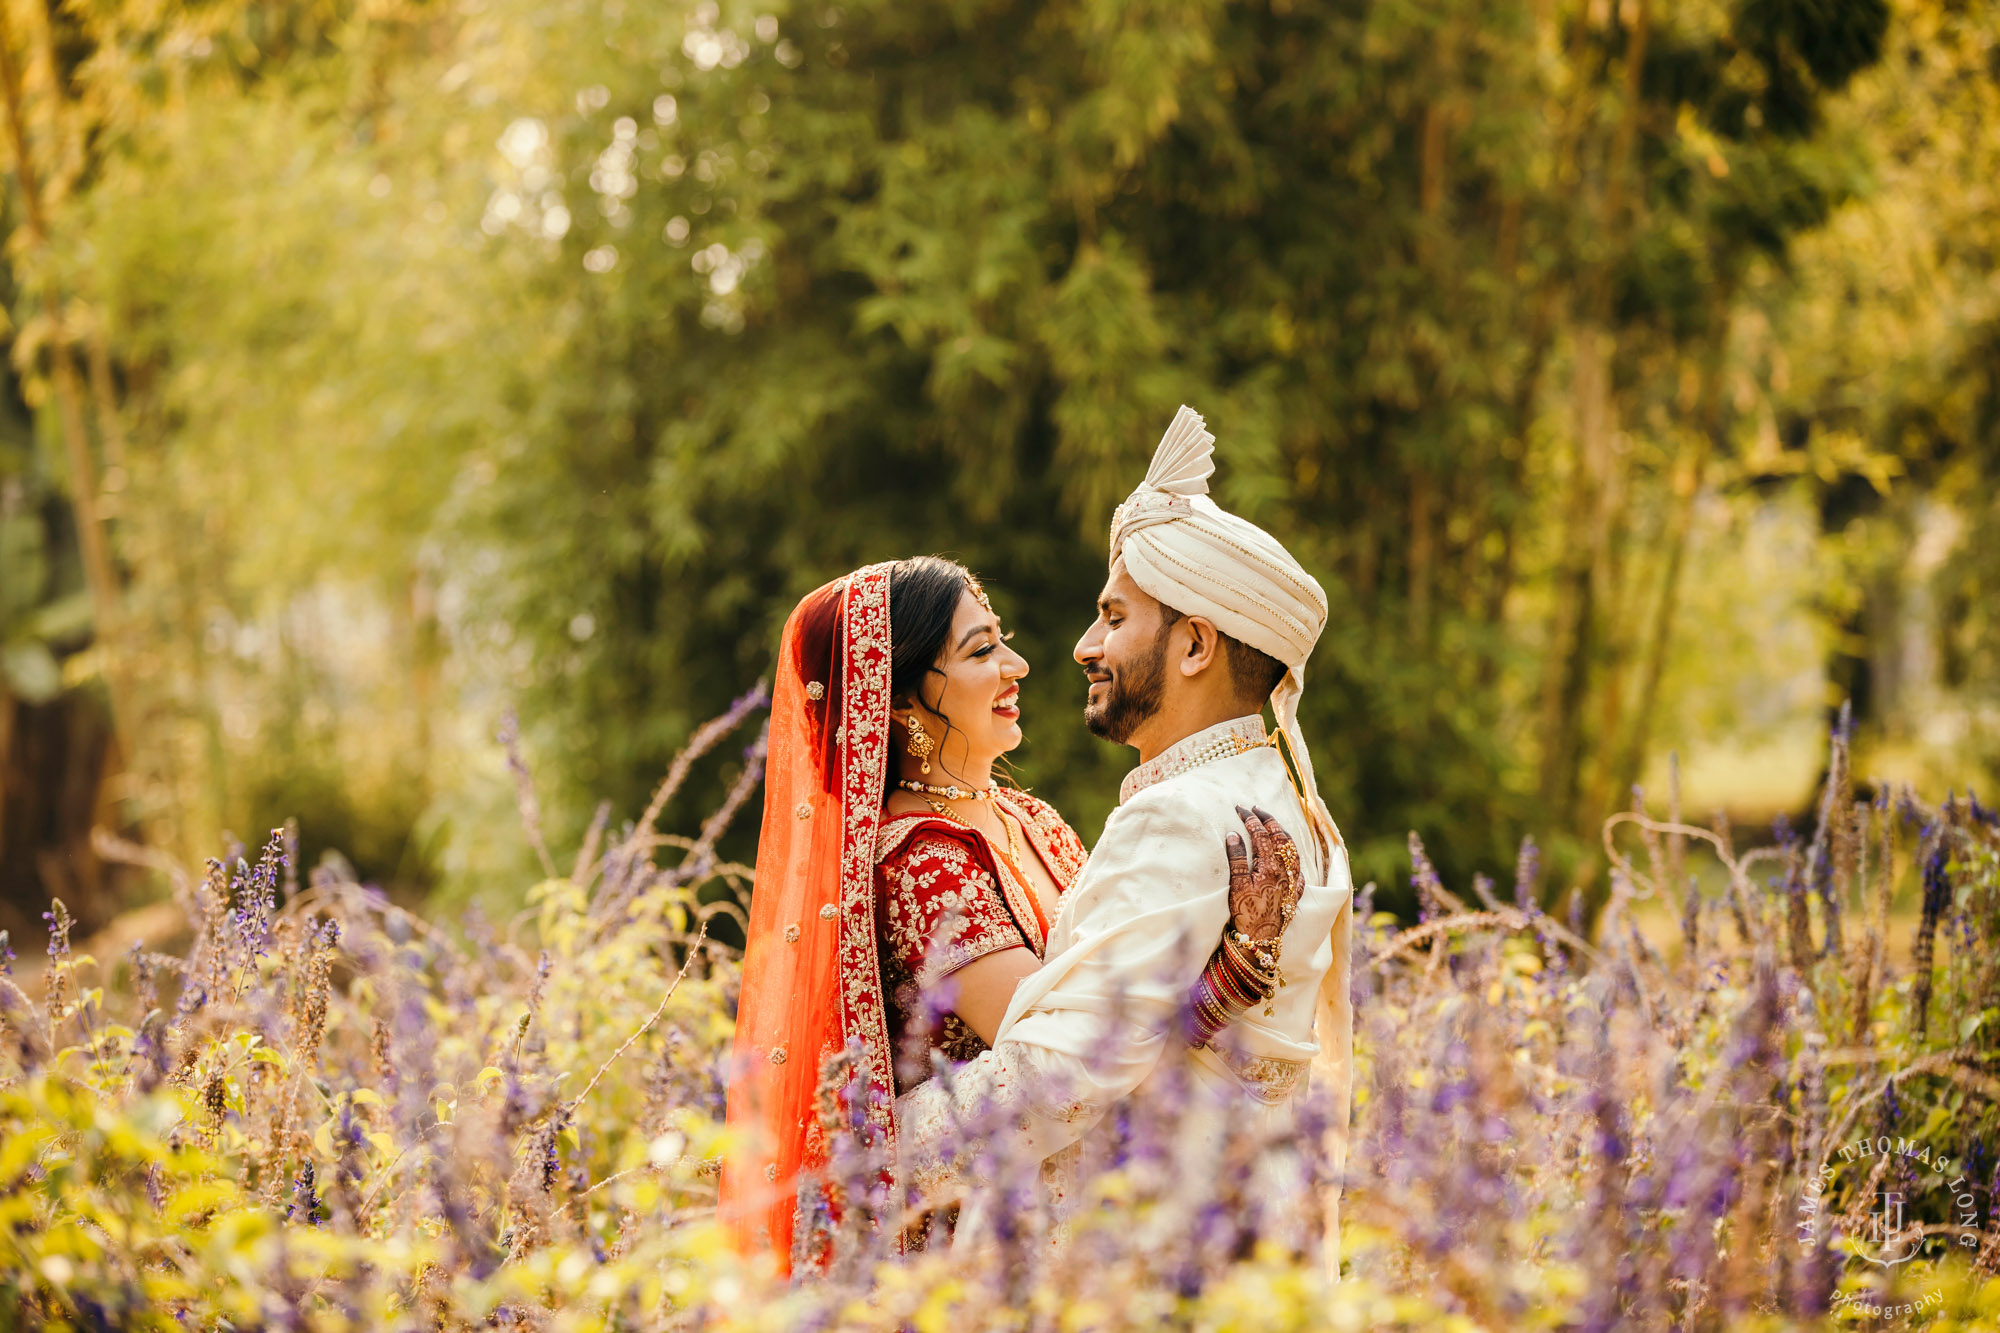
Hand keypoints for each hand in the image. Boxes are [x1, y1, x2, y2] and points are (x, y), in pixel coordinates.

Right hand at [1224, 805, 1302, 944]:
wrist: (1262, 941)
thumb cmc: (1246, 914)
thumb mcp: (1236, 885)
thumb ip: (1236, 858)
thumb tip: (1234, 835)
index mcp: (1270, 866)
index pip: (1261, 835)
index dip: (1251, 819)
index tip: (1240, 809)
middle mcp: (1285, 871)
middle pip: (1280, 838)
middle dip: (1269, 820)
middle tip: (1256, 810)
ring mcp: (1292, 882)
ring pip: (1293, 850)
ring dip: (1282, 834)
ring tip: (1272, 825)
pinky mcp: (1295, 894)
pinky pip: (1299, 868)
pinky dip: (1293, 856)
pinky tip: (1289, 856)